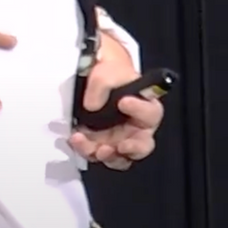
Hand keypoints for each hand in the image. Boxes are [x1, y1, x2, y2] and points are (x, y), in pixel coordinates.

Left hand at [70, 33, 163, 169]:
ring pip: (119, 157)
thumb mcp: (107, 70)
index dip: (140, 110)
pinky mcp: (99, 144)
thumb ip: (102, 84)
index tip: (124, 101)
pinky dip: (86, 150)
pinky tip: (76, 139)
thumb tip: (92, 106)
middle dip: (133, 148)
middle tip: (122, 146)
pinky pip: (95, 154)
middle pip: (143, 145)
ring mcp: (118, 139)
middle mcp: (135, 128)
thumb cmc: (109, 72)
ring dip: (108, 156)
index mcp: (145, 107)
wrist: (91, 76)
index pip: (151, 113)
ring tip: (98, 150)